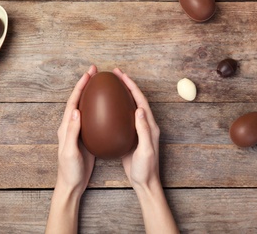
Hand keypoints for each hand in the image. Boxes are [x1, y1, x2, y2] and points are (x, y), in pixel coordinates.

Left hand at [46, 65, 97, 233]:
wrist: (72, 184)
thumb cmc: (69, 170)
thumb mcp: (70, 152)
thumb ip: (72, 132)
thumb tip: (76, 111)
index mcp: (66, 127)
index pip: (73, 102)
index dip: (80, 87)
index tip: (89, 74)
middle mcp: (71, 126)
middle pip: (79, 100)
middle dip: (86, 84)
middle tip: (95, 71)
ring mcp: (79, 131)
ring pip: (86, 107)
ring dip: (92, 94)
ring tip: (102, 84)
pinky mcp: (86, 137)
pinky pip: (93, 118)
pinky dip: (99, 108)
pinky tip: (109, 107)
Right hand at [113, 68, 179, 232]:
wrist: (145, 182)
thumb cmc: (145, 168)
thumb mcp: (145, 150)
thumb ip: (144, 130)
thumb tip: (139, 109)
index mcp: (150, 125)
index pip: (140, 100)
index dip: (131, 86)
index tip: (121, 75)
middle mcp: (145, 124)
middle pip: (135, 99)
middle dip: (126, 85)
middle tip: (115, 74)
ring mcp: (138, 130)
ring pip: (129, 106)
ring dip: (122, 94)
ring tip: (111, 85)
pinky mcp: (131, 136)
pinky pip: (123, 117)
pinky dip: (117, 107)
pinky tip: (107, 108)